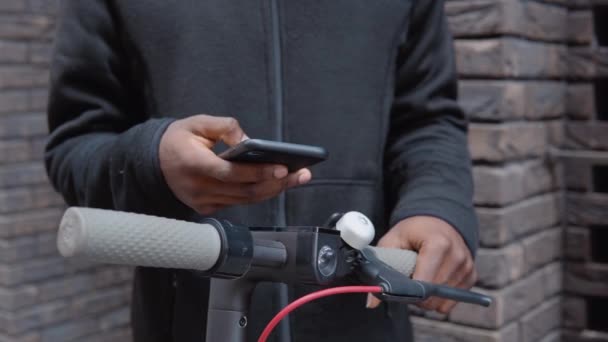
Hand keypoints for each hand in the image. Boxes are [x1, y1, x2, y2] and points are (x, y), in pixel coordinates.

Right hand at [159, 115, 310, 214]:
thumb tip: (249, 141)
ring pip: (245, 200)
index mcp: (192, 164)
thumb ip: (223, 127)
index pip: (230, 173)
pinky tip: (277, 184)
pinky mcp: (207, 209)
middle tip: (301, 174)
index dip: (257, 172)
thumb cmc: (178, 140)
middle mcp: (197, 188)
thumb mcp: (197, 123)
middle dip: (276, 183)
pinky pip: (238, 203)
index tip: (282, 168)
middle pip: (244, 190)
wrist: (154, 162)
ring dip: (273, 190)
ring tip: (297, 178)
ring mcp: (202, 202)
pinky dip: (259, 193)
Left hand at [366, 216, 475, 313]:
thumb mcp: (392, 241)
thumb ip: (380, 267)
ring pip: (443, 301)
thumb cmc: (413, 230)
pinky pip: (453, 300)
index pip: (424, 282)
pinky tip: (433, 281)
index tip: (399, 286)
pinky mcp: (471, 274)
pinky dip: (440, 297)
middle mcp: (457, 256)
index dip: (408, 290)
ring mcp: (467, 266)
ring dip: (428, 297)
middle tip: (407, 281)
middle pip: (433, 295)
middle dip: (416, 295)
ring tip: (420, 278)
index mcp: (438, 244)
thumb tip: (371, 302)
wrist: (437, 220)